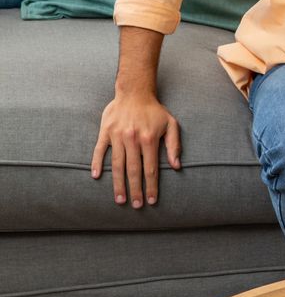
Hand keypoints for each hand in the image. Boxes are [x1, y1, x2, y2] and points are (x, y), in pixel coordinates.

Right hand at [91, 93, 180, 207]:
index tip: (151, 201)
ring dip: (118, 183)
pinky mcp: (106, 131)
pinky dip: (97, 163)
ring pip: (117, 164)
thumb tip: (176, 166)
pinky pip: (100, 150)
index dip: (151, 186)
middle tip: (136, 206)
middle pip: (133, 171)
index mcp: (149, 139)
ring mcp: (117, 136)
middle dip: (135, 190)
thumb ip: (174, 145)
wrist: (135, 91)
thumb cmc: (154, 110)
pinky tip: (97, 176)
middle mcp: (133, 139)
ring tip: (119, 199)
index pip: (150, 169)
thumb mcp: (171, 124)